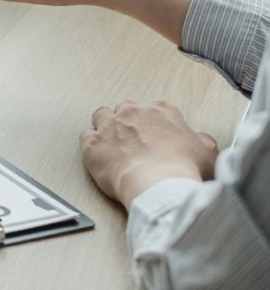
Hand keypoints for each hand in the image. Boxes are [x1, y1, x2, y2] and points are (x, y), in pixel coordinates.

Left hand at [80, 100, 218, 208]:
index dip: (151, 124)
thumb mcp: (206, 152)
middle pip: (124, 110)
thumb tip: (200, 140)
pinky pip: (86, 137)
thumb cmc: (182, 169)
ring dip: (105, 128)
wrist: (159, 185)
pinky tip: (99, 156)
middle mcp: (131, 112)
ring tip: (112, 145)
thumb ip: (201, 140)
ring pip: (101, 117)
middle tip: (132, 142)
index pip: (151, 109)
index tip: (152, 136)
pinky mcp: (92, 143)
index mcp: (160, 109)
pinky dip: (91, 146)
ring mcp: (109, 126)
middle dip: (127, 123)